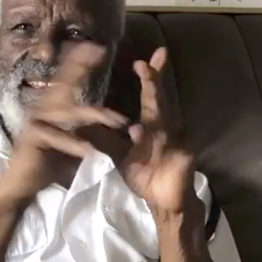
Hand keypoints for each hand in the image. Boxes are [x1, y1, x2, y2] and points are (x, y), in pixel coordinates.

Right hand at [0, 42, 128, 206]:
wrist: (20, 188)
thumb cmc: (47, 167)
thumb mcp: (73, 145)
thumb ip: (87, 131)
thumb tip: (115, 126)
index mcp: (53, 108)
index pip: (68, 81)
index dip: (80, 63)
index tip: (97, 48)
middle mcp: (44, 109)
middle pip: (64, 84)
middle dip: (82, 67)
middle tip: (100, 50)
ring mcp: (37, 122)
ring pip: (69, 112)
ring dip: (96, 116)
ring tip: (119, 122)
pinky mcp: (34, 139)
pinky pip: (59, 137)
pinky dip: (76, 144)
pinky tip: (90, 151)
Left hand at [114, 48, 200, 223]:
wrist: (164, 202)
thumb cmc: (146, 175)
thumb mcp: (119, 156)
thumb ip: (102, 139)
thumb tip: (78, 126)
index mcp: (153, 124)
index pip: (152, 96)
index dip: (150, 77)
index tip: (142, 58)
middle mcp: (167, 128)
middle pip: (159, 100)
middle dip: (153, 81)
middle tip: (147, 61)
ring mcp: (176, 141)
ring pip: (162, 120)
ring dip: (153, 102)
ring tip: (144, 80)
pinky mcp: (183, 157)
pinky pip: (167, 147)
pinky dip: (155, 141)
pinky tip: (139, 131)